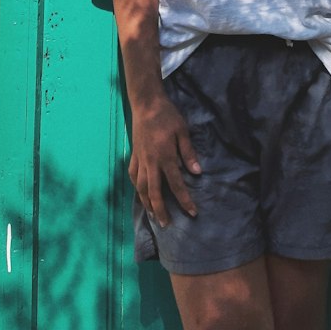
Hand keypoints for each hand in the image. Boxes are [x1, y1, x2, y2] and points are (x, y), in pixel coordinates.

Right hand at [129, 93, 201, 226]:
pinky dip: (136, 188)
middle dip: (161, 210)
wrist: (146, 104)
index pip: (176, 184)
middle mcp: (150, 163)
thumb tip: (197, 173)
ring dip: (147, 203)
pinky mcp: (133, 155)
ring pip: (141, 188)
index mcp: (165, 157)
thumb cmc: (167, 116)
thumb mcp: (182, 131)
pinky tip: (140, 193)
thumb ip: (188, 153)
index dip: (184, 200)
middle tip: (166, 225)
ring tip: (153, 215)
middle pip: (154, 192)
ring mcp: (140, 160)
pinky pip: (133, 176)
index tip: (192, 212)